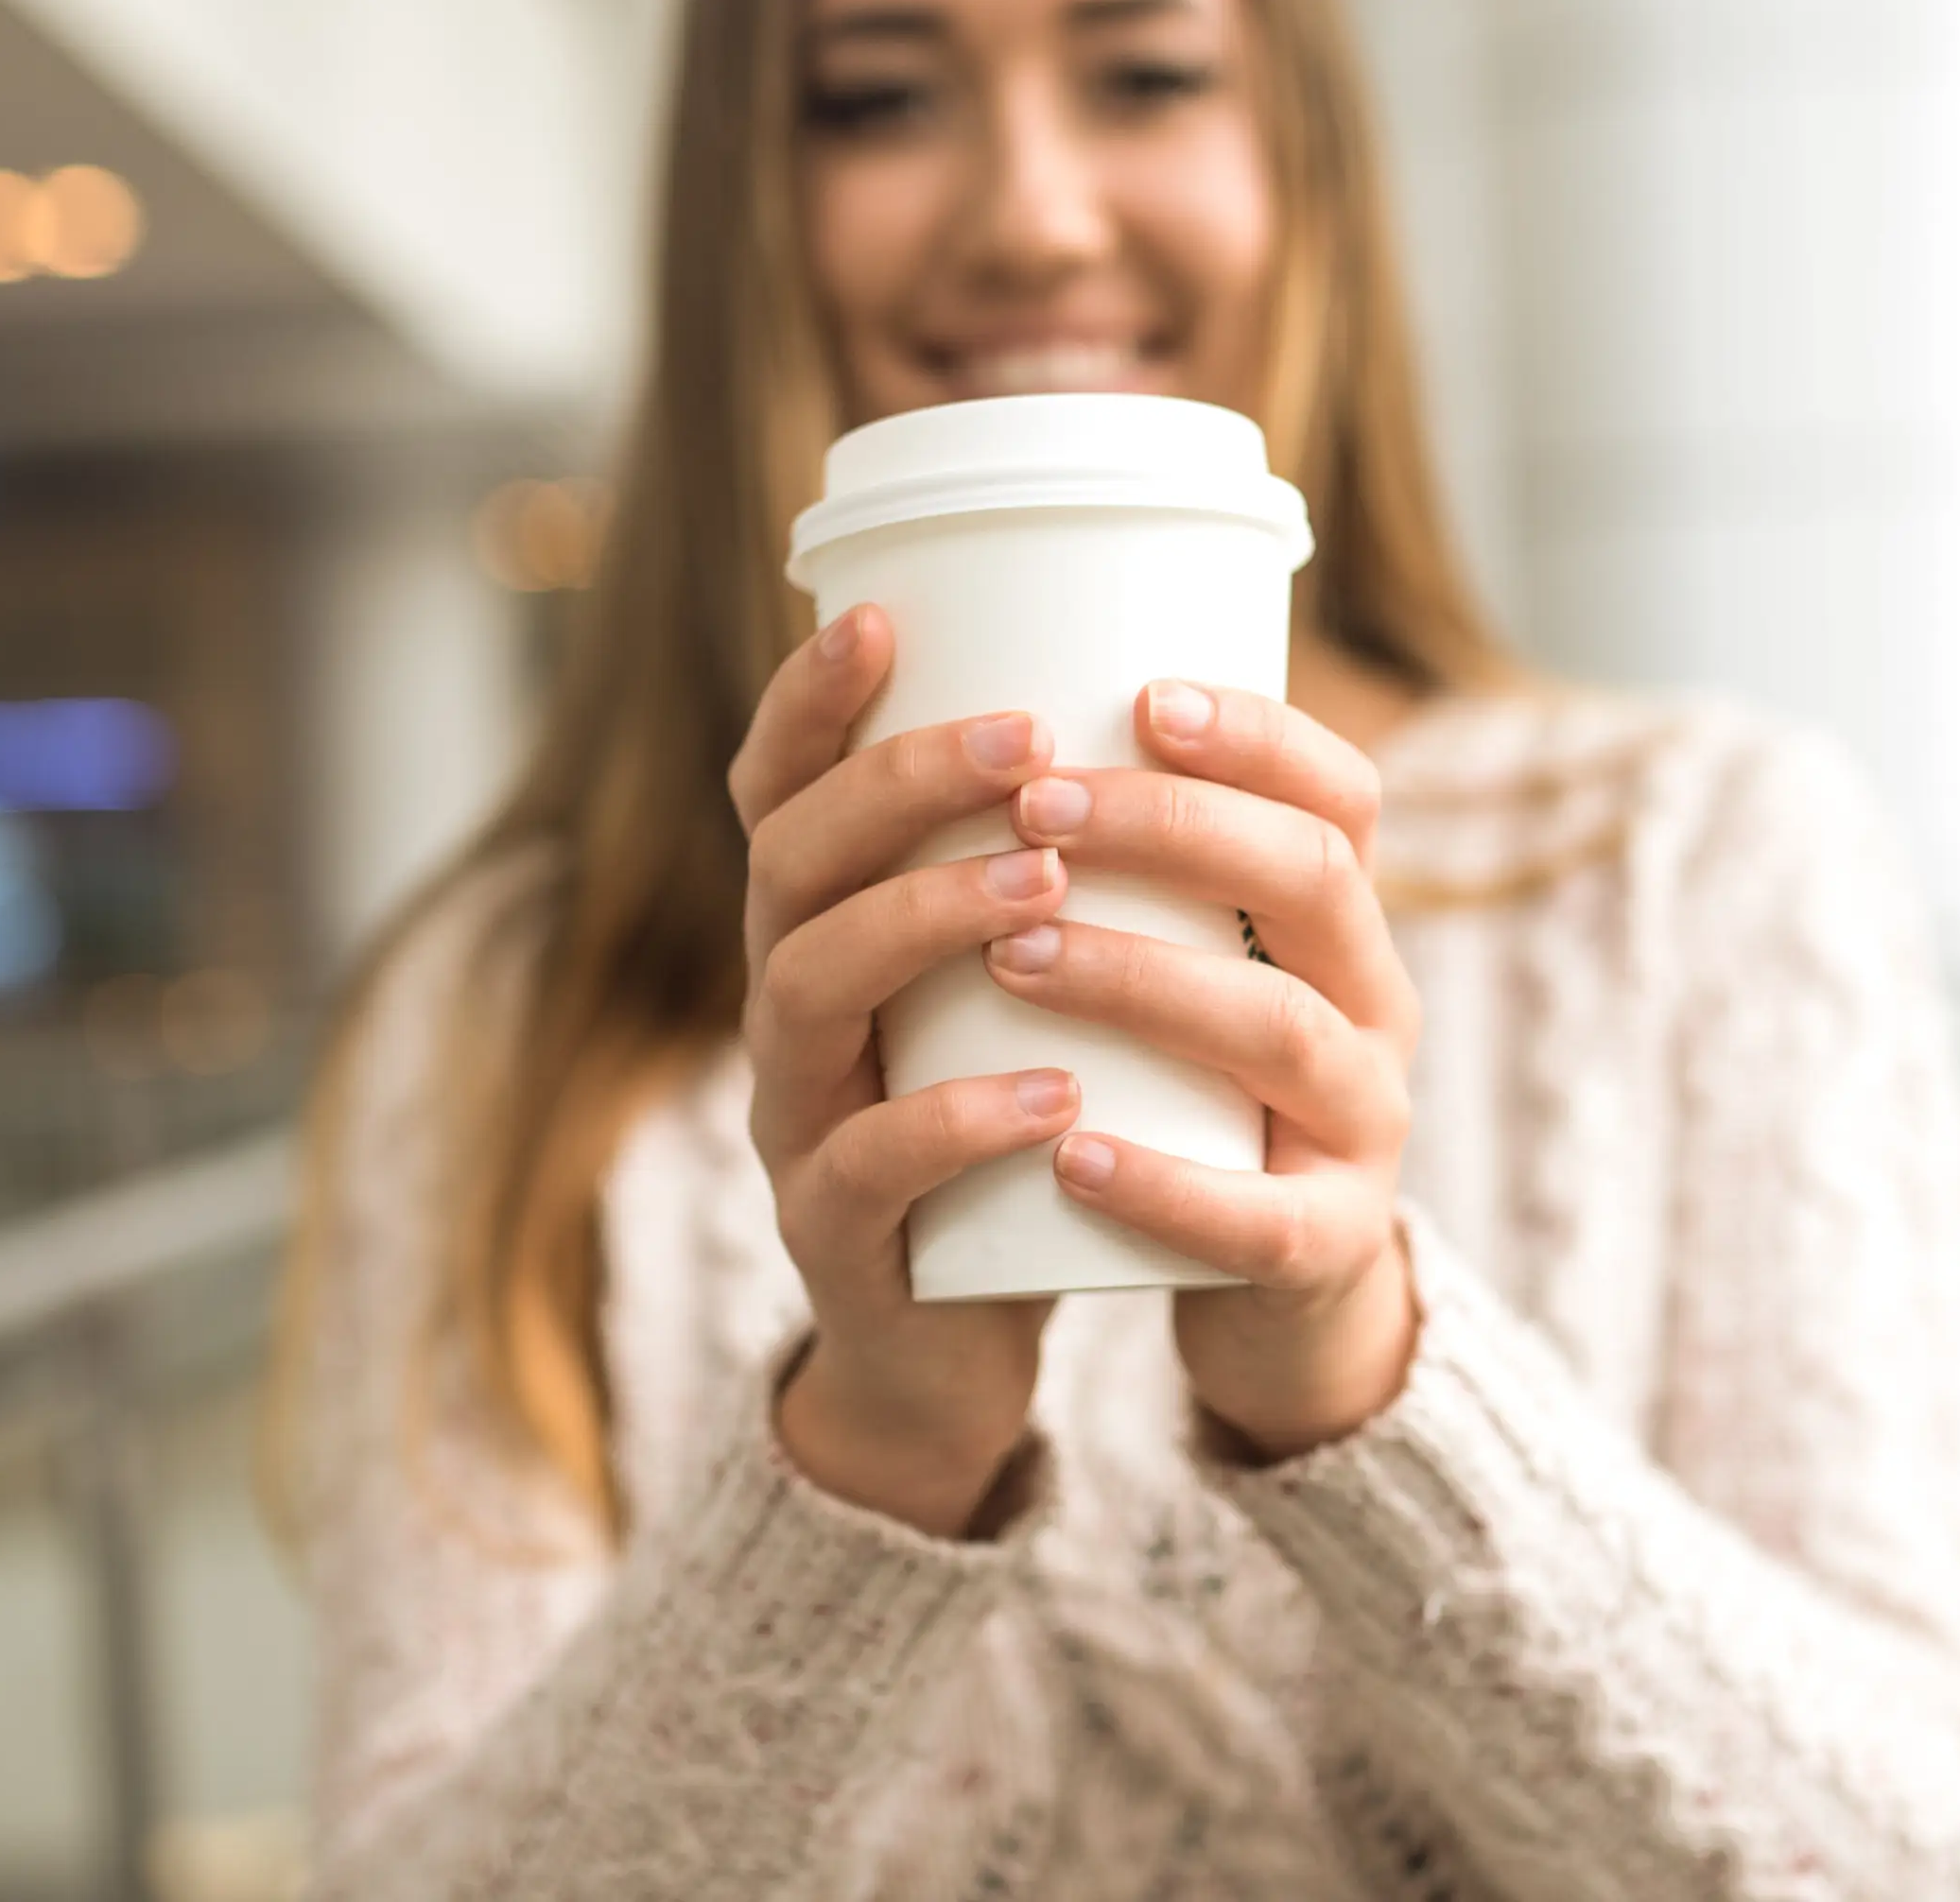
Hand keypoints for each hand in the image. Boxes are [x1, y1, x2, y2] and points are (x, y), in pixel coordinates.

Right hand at [731, 603, 1076, 1537]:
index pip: (779, 791)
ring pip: (811, 989)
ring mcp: (798, 1120)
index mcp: (822, 928)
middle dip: (899, 786)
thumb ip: (1057, 870)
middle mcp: (787, 1007)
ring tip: (1047, 882)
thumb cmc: (1012, 1120)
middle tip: (1028, 744)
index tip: (885, 620)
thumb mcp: (1018, 986)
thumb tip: (1179, 699)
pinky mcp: (839, 1238)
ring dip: (926, 916)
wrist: (961, 1339)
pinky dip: (959, 1120)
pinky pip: (871, 1168)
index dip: (808, 703)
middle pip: (788, 864)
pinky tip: (1051, 1087)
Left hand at [991, 680, 1421, 1462]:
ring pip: (1282, 1032)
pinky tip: (1068, 1151)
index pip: (1338, 796)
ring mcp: (1362, 1129)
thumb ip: (1132, 879)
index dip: (1257, 735)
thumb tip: (975, 724)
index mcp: (1345, 927)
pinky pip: (1256, 1218)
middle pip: (1312, 881)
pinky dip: (1160, 1184)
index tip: (1141, 696)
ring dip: (1142, 980)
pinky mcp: (1324, 1248)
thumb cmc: (1196, 1096)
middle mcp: (1377, 1008)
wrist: (1275, 1298)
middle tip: (1034, 809)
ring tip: (1014, 958)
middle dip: (1173, 830)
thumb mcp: (1199, 971)